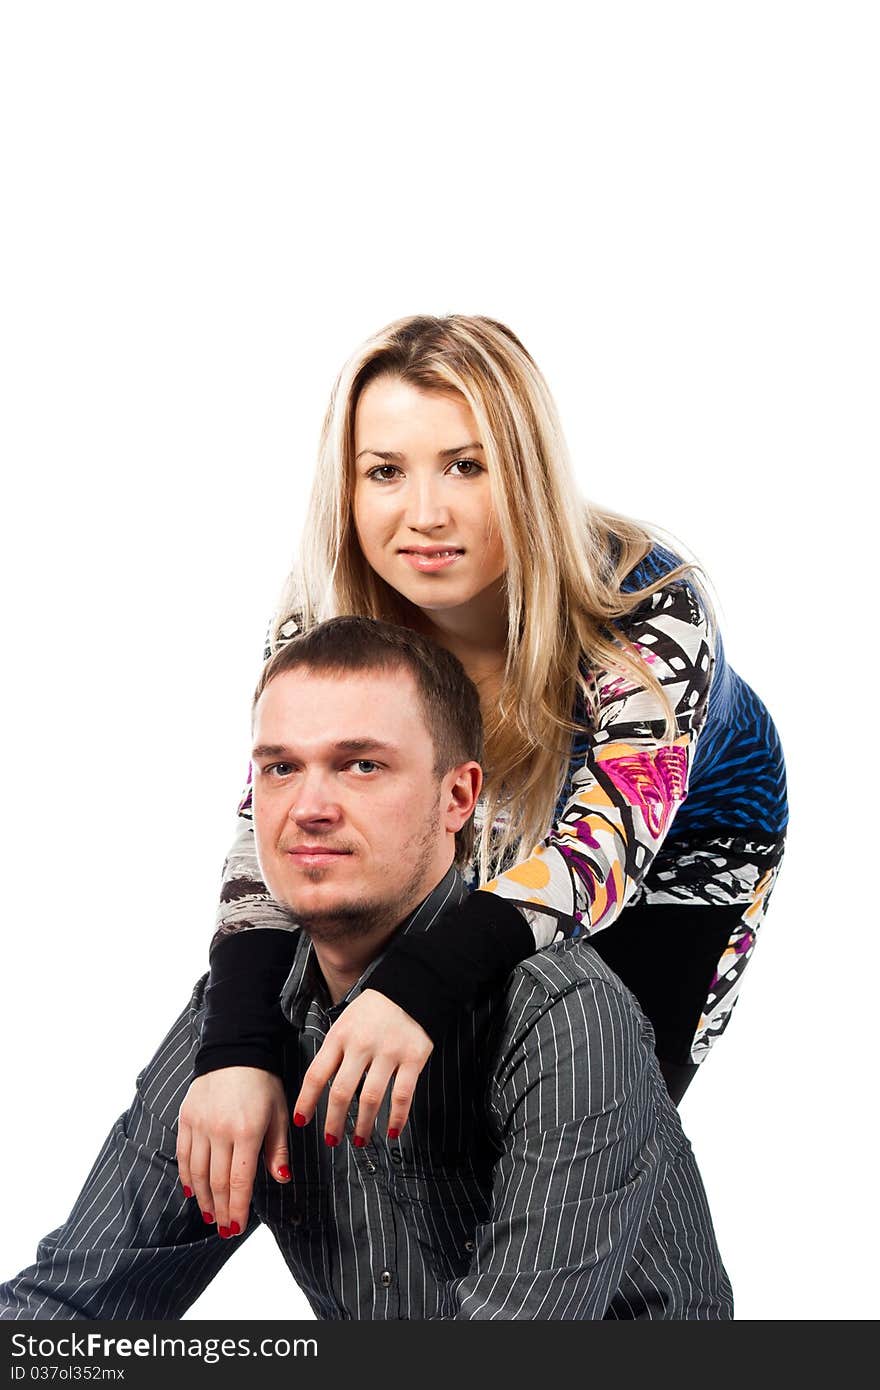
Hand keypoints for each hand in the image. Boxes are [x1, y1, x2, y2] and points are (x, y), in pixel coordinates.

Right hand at [176, 1067, 289, 1236]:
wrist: (235, 1051)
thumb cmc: (263, 1083)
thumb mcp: (279, 1113)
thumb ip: (278, 1149)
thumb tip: (281, 1179)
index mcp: (247, 1131)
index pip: (240, 1180)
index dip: (238, 1208)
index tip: (236, 1228)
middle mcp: (220, 1131)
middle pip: (218, 1181)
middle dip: (222, 1209)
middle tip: (224, 1229)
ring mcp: (200, 1125)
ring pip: (198, 1172)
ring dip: (204, 1198)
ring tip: (210, 1215)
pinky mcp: (186, 1119)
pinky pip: (183, 1154)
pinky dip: (187, 1176)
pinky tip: (192, 1190)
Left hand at [294, 989, 432, 1144]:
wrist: (409, 987)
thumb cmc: (373, 1010)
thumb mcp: (345, 1022)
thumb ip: (335, 1052)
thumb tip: (321, 1089)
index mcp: (340, 1035)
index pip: (316, 1074)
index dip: (306, 1101)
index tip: (301, 1122)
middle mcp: (361, 1045)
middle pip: (341, 1092)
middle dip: (333, 1122)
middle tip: (331, 1140)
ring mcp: (388, 1052)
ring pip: (370, 1098)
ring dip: (363, 1125)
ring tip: (360, 1140)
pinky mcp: (413, 1058)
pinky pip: (402, 1095)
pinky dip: (397, 1118)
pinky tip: (391, 1131)